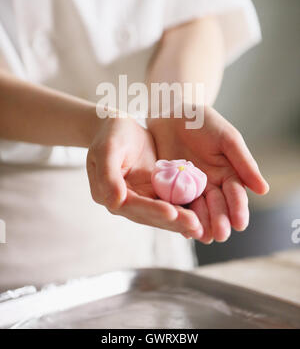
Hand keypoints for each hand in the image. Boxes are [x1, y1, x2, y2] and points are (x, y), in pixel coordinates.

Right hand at [86, 116, 201, 234]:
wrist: (119, 126)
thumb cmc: (110, 133)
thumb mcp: (107, 149)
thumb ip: (108, 176)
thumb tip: (114, 203)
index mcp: (107, 194)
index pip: (132, 206)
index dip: (152, 210)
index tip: (171, 212)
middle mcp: (124, 202)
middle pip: (150, 215)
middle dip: (172, 221)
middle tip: (195, 225)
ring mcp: (141, 198)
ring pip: (162, 213)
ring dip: (180, 221)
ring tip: (200, 227)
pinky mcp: (154, 191)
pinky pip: (170, 201)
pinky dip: (184, 209)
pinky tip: (202, 215)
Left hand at [148, 106, 268, 242]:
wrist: (171, 112)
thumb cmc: (203, 121)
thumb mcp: (227, 139)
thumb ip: (243, 162)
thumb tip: (263, 190)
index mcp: (228, 174)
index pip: (235, 195)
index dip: (238, 209)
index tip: (240, 223)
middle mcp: (211, 184)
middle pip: (217, 206)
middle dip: (219, 221)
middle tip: (220, 235)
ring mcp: (190, 187)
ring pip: (197, 209)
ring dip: (200, 223)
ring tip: (202, 236)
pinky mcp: (170, 186)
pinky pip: (175, 202)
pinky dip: (178, 214)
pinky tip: (179, 225)